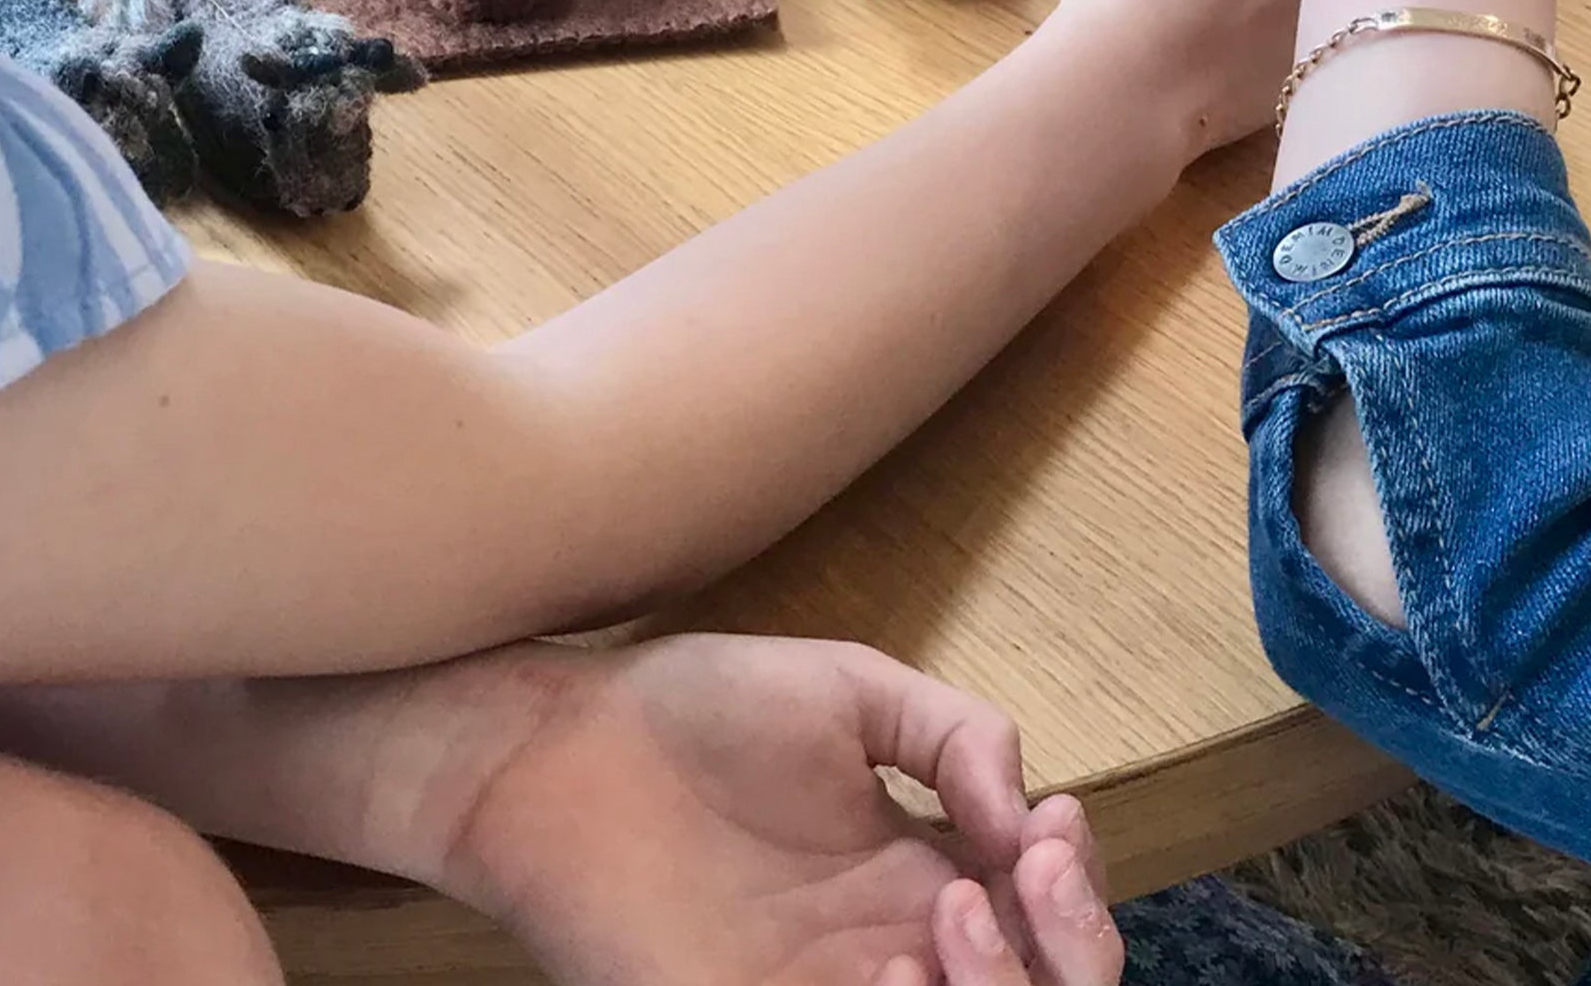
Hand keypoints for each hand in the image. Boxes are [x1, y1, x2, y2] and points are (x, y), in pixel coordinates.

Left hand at [438, 634, 1116, 985]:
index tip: (1048, 823)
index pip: (1051, 916)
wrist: (565, 752)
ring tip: (952, 910)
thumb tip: (1027, 808)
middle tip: (1022, 870)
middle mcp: (897, 953)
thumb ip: (953, 731)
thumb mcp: (847, 687)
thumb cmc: (696, 710)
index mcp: (922, 875)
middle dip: (1076, 947)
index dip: (1079, 885)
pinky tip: (891, 964)